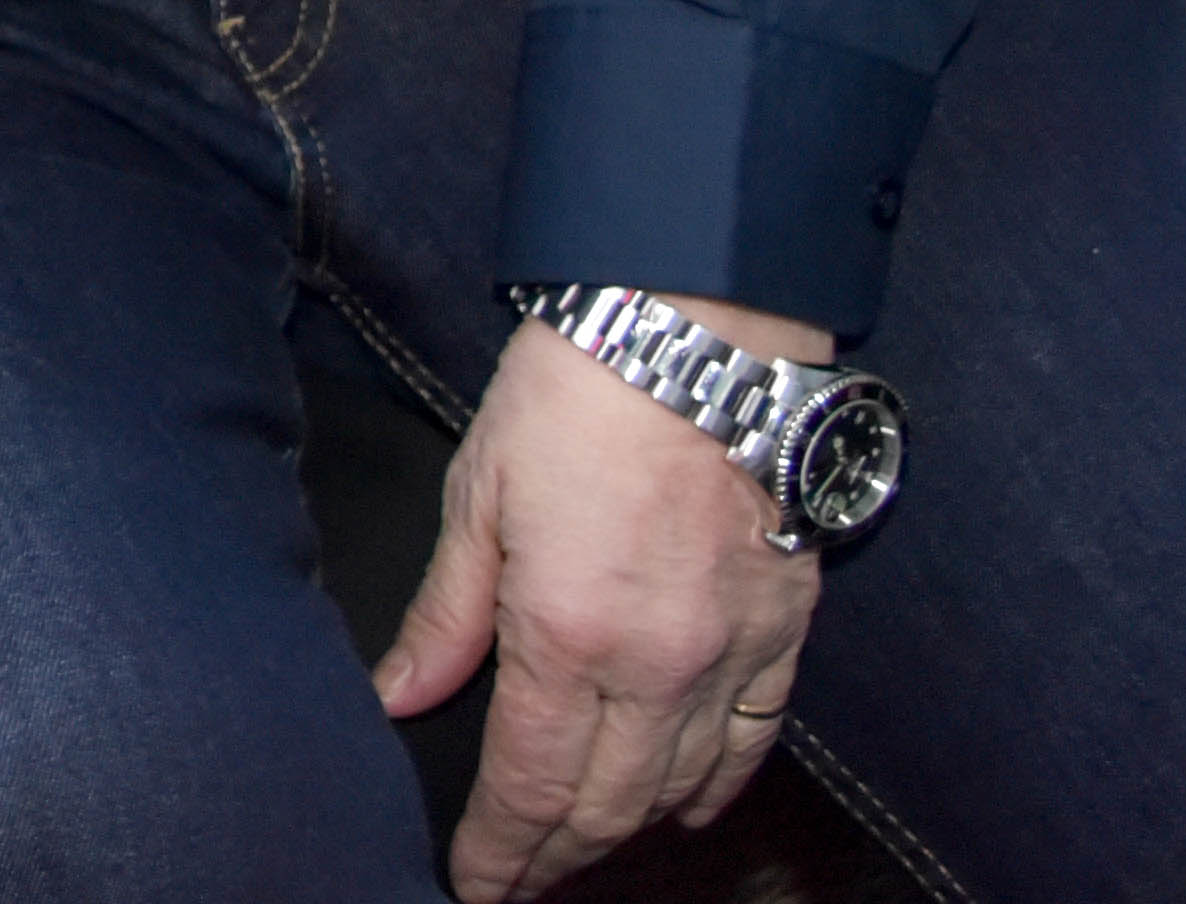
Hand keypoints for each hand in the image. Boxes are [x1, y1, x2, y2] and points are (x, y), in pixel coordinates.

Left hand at [371, 317, 828, 902]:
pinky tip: (686, 806)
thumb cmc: (575, 398)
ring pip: (679, 787)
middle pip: (604, 804)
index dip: (500, 850)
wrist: (695, 337)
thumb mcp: (475, 497)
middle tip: (519, 881)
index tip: (476, 885)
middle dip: (555, 857)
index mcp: (566, 634)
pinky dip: (716, 787)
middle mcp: (656, 665)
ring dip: (626, 831)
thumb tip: (401, 697)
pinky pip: (755, 740)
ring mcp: (729, 655)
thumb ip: (444, 616)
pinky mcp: (783, 632)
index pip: (528, 783)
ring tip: (581, 852)